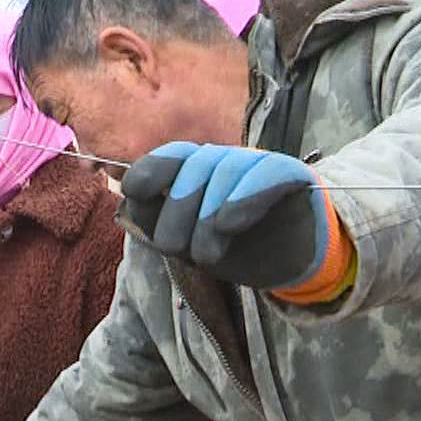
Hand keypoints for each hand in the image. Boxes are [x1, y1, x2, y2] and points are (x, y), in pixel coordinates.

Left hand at [120, 143, 334, 290]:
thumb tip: (130, 197)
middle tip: (178, 251)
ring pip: (225, 171)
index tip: (135, 192)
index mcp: (196, 171)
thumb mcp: (187, 240)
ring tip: (207, 255)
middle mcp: (225, 159)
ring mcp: (258, 163)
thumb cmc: (234, 249)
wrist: (291, 262)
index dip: (149, 171)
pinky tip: (228, 224)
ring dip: (207, 218)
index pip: (168, 157)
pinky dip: (242, 198)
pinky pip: (263, 173)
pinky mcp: (290, 172)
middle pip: (192, 168)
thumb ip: (157, 217)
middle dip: (177, 213)